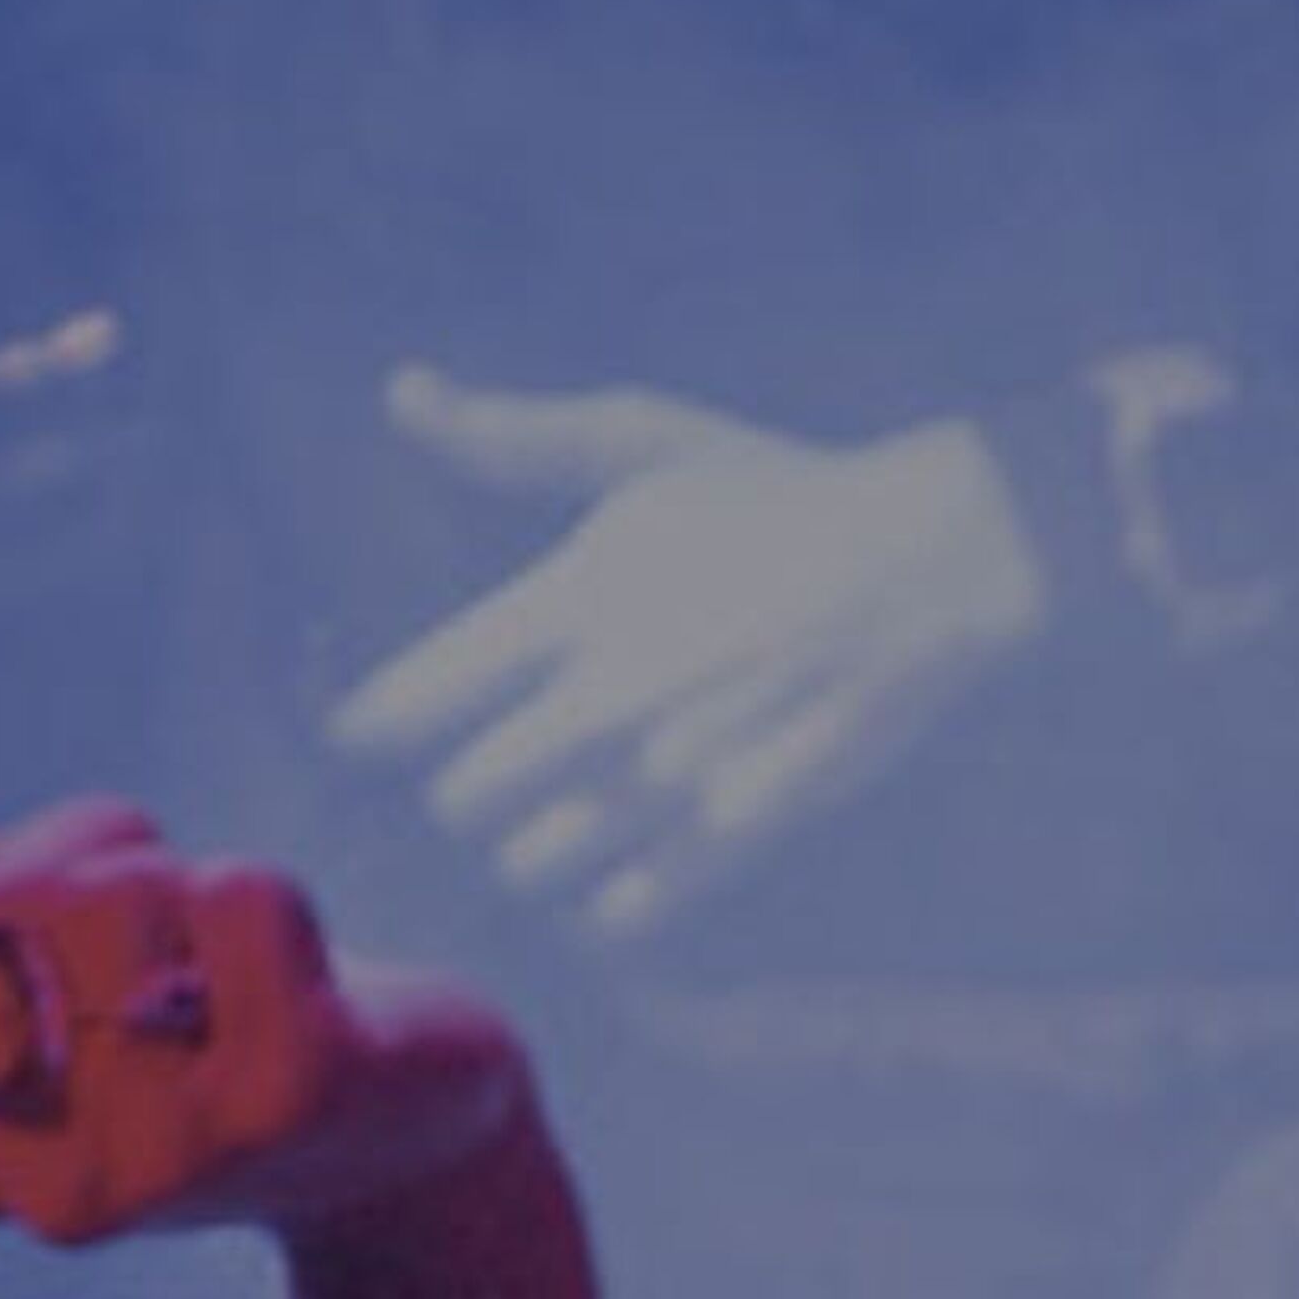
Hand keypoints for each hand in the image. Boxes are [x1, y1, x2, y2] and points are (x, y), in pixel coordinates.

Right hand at [0, 798, 529, 1246]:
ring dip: (165, 876)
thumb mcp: (43, 1005)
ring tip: (206, 948)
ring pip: (113, 888)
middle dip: (66, 858)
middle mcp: (67, 1186)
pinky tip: (293, 977)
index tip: (25, 921)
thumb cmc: (202, 1062)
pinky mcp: (298, 1088)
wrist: (403, 1146)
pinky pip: (240, 892)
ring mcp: (185, 1144)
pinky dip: (268, 896)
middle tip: (142, 910)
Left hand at [330, 372, 1050, 942]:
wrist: (927, 557)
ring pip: (539, 862)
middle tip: (497, 776)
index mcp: (575, 594)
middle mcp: (614, 687)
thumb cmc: (774, 495)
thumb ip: (512, 435)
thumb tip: (401, 393)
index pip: (423, 694)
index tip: (372, 732)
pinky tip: (619, 875)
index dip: (382, 724)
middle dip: (470, 792)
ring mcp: (681, 764)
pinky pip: (632, 906)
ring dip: (534, 851)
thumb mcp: (643, 441)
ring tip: (560, 826)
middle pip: (469, 796)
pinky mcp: (745, 822)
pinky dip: (610, 903)